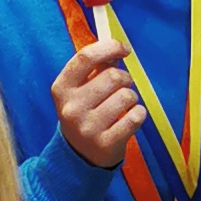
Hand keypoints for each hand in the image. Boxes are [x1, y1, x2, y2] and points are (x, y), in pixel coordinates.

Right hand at [51, 42, 144, 170]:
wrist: (80, 153)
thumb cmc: (86, 111)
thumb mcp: (81, 88)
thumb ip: (96, 67)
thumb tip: (117, 48)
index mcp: (62, 88)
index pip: (86, 57)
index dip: (109, 47)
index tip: (124, 48)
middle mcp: (71, 108)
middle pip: (113, 76)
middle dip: (124, 79)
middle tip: (122, 87)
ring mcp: (87, 128)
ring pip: (127, 96)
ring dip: (131, 98)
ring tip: (123, 106)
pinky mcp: (105, 143)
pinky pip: (135, 117)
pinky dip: (139, 114)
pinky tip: (130, 118)